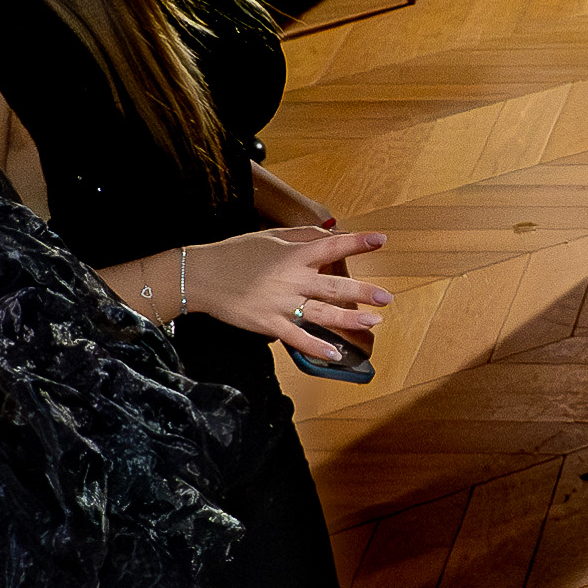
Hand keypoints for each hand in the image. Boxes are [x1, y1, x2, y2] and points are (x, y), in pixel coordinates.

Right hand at [181, 220, 392, 363]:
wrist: (202, 276)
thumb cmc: (235, 254)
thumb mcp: (268, 237)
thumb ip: (300, 236)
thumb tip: (329, 232)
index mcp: (292, 255)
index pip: (331, 246)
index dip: (357, 242)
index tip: (380, 240)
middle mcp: (291, 279)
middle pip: (334, 286)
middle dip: (363, 292)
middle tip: (386, 297)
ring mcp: (281, 304)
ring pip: (323, 313)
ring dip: (350, 319)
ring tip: (373, 322)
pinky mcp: (269, 324)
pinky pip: (298, 338)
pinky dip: (317, 348)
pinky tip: (335, 354)